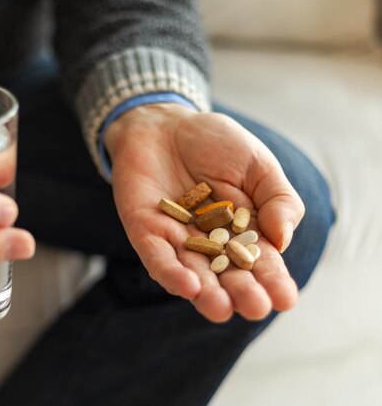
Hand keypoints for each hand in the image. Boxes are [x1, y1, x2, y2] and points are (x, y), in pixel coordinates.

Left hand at [104, 103, 303, 321]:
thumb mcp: (258, 165)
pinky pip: (157, 256)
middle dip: (240, 293)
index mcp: (242, 231)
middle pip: (226, 276)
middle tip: (255, 308)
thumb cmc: (215, 143)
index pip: (259, 262)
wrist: (164, 123)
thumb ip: (278, 200)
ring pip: (191, 273)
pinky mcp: (145, 231)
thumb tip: (283, 239)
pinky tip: (187, 285)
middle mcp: (209, 244)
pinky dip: (170, 271)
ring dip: (205, 293)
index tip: (285, 299)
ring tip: (220, 308)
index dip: (272, 281)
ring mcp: (176, 239)